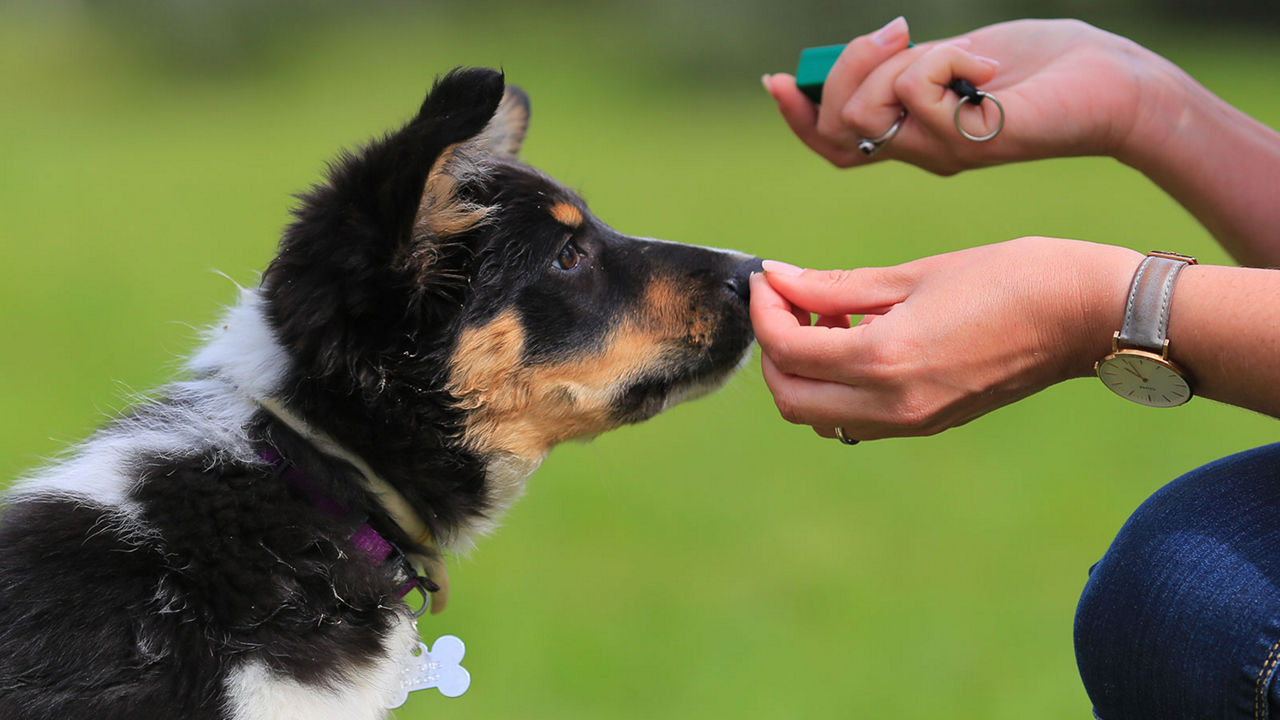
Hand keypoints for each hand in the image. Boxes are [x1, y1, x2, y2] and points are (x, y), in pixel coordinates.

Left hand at [749, 238, 1140, 440]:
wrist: (1089, 316)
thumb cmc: (1012, 277)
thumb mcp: (916, 274)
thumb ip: (838, 285)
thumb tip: (778, 279)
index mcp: (886, 360)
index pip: (787, 350)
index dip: (765, 310)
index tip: (769, 277)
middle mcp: (892, 405)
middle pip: (790, 398)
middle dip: (774, 349)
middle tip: (789, 300)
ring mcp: (912, 423)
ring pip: (818, 415)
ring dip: (803, 371)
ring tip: (827, 318)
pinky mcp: (928, 424)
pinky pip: (854, 419)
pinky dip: (835, 386)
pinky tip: (857, 339)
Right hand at [762, 18, 1170, 173]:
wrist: (1111, 85)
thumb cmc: (1041, 67)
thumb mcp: (955, 56)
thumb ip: (907, 64)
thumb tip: (865, 52)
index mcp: (911, 133)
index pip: (831, 143)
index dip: (797, 116)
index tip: (777, 80)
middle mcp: (919, 151)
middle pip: (836, 125)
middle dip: (847, 68)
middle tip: (898, 33)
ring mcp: (941, 151)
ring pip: (865, 112)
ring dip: (898, 64)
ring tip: (955, 52)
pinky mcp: (967, 141)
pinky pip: (918, 91)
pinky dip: (948, 58)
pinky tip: (989, 68)